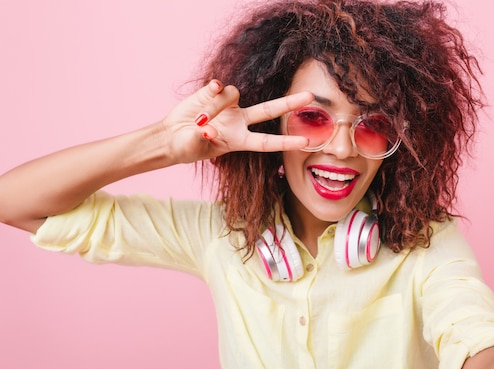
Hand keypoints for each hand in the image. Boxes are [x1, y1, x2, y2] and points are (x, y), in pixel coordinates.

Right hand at [161, 80, 312, 162]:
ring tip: (198, 121)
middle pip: (270, 110)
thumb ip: (201, 139)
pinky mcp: (213, 93)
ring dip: (215, 107)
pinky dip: (215, 88)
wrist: (171, 136)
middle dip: (290, 103)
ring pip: (233, 94)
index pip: (267, 141)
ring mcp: (228, 106)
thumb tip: (209, 130)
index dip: (286, 142)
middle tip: (312, 96)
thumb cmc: (185, 147)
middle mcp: (239, 121)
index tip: (306, 142)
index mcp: (239, 140)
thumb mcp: (193, 147)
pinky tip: (211, 88)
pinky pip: (219, 86)